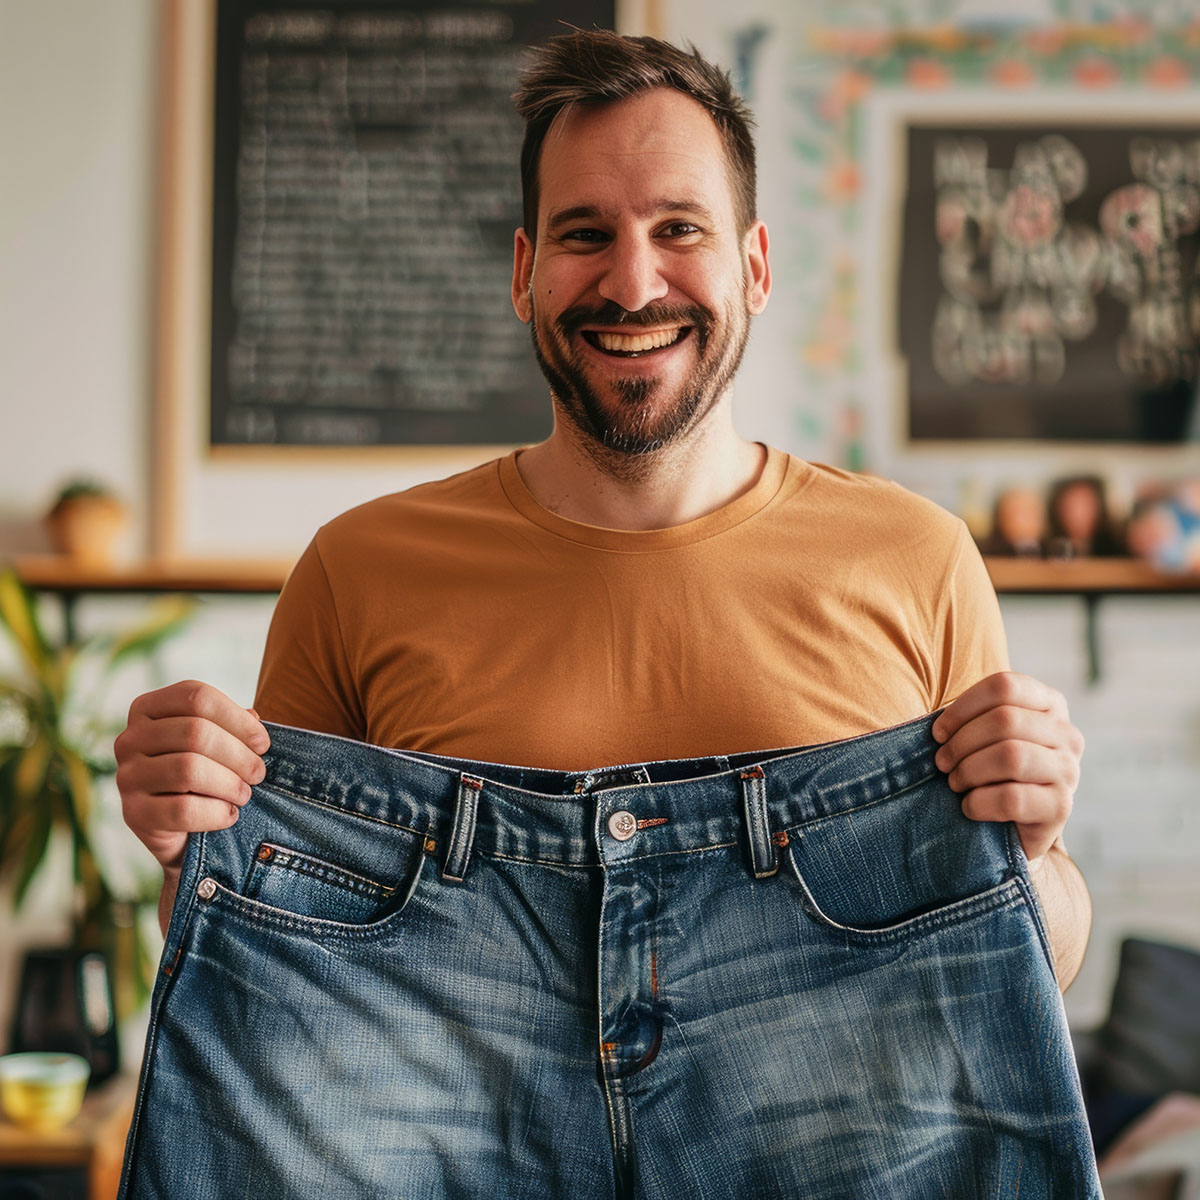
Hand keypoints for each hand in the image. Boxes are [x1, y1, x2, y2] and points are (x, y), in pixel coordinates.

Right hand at [115, 680, 269, 877]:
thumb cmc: (206, 774)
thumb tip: (253, 718)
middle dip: (239, 755)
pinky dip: (216, 812)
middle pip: (195, 732)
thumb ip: (234, 725)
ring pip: (188, 769)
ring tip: (245, 794)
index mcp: (148, 708)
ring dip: (229, 784)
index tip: (262, 743)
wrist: (184, 831)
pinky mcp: (133, 814)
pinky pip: (182, 810)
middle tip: (259, 773)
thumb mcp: (218, 743)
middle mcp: (129, 738)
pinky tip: (229, 814)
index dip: (237, 719)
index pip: (196, 697)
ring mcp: (127, 776)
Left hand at [931, 672, 1082, 863]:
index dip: (963, 707)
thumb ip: (969, 719)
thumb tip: (935, 727)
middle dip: (961, 742)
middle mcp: (1067, 734)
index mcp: (1049, 705)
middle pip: (1005, 720)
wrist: (1010, 828)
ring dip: (969, 771)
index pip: (1005, 686)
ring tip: (956, 783)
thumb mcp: (983, 736)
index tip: (938, 732)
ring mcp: (1068, 771)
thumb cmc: (988, 771)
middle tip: (942, 763)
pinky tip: (969, 807)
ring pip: (1011, 756)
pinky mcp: (1061, 808)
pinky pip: (1012, 798)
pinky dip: (979, 802)